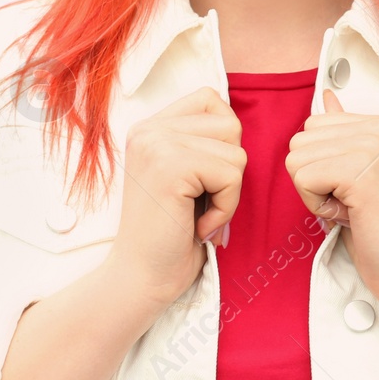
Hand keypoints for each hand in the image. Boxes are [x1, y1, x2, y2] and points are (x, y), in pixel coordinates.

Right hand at [104, 86, 245, 307]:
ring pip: (235, 151)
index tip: (201, 182)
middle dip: (229, 170)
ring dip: (229, 193)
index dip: (223, 143)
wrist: (142, 279)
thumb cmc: (171, 235)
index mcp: (149, 127)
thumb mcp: (186, 177)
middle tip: (200, 203)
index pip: (211, 100)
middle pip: (230, 124)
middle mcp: (148, 129)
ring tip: (198, 215)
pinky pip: (231, 175)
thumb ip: (201, 143)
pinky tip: (198, 226)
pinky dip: (226, 208)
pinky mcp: (170, 166)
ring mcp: (156, 144)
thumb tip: (237, 124)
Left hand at [286, 89, 378, 307]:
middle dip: (313, 178)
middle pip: (299, 141)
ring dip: (314, 194)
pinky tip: (349, 216)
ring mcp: (373, 147)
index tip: (352, 189)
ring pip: (296, 159)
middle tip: (351, 202)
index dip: (320, 165)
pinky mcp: (361, 172)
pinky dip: (316, 206)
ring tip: (352, 208)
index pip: (312, 126)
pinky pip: (303, 178)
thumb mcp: (360, 172)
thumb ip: (343, 135)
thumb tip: (325, 95)